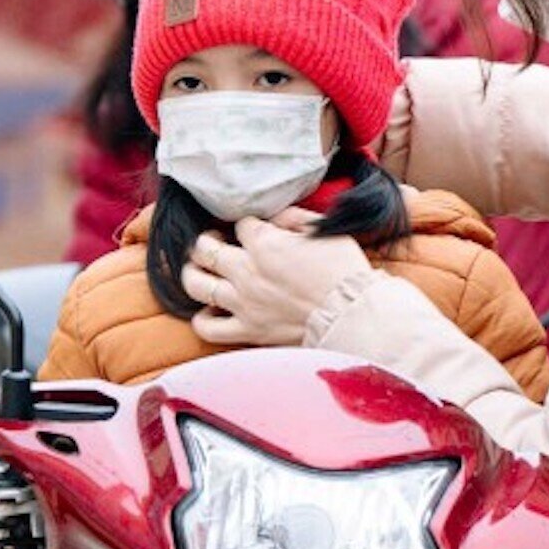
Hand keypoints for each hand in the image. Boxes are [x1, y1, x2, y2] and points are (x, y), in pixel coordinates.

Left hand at [182, 213, 373, 347]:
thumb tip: (275, 218)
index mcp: (265, 243)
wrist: (354, 315)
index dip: (247, 224)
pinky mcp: (248, 331)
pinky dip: (203, 319)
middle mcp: (246, 271)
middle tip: (216, 243)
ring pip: (196, 284)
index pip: (241, 224)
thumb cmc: (345, 272)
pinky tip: (212, 310)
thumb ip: (294, 218)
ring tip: (202, 270)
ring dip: (194, 273)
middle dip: (207, 241)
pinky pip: (208, 328)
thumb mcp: (325, 230)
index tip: (256, 231)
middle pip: (204, 248)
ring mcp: (243, 303)